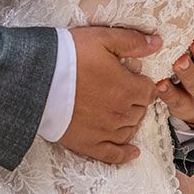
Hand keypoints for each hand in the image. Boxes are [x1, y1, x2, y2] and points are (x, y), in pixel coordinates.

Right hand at [56, 27, 162, 164]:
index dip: (143, 85)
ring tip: (123, 114)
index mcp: (128, 89)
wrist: (37, 79)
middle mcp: (121, 113)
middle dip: (136, 102)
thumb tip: (157, 43)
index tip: (135, 80)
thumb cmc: (70, 56)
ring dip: (131, 122)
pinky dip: (125, 154)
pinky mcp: (88, 144)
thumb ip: (132, 42)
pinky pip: (113, 154)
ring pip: (130, 130)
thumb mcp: (103, 38)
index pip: (149, 92)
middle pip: (140, 111)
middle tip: (124, 93)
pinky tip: (133, 152)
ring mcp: (105, 131)